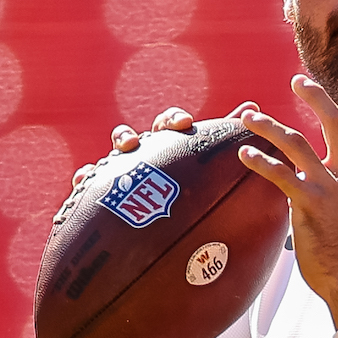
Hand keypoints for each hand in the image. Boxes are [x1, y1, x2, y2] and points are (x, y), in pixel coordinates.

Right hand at [67, 104, 256, 185]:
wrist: (172, 232)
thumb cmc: (194, 189)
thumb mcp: (210, 163)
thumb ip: (228, 137)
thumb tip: (254, 104)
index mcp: (170, 148)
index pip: (169, 125)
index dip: (174, 120)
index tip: (185, 124)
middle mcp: (142, 158)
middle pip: (132, 138)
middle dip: (134, 135)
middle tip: (140, 142)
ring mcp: (121, 174)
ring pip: (109, 158)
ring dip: (111, 154)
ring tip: (120, 154)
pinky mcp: (104, 195)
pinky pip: (88, 184)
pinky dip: (84, 177)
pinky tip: (83, 178)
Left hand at [236, 75, 337, 328]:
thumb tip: (323, 190)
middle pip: (335, 124)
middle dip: (316, 97)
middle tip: (297, 80)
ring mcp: (331, 188)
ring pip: (298, 143)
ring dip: (270, 126)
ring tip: (250, 117)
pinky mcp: (310, 204)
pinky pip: (280, 174)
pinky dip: (259, 161)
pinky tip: (243, 154)